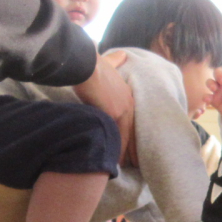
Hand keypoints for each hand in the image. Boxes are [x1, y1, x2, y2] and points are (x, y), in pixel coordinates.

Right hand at [73, 51, 136, 165]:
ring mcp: (124, 109)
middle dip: (134, 149)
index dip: (134, 137)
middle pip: (135, 133)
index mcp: (128, 96)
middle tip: (134, 165)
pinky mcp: (116, 113)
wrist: (86, 64)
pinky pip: (118, 136)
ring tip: (124, 167)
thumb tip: (122, 54)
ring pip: (128, 137)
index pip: (134, 122)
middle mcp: (130, 104)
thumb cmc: (92, 65)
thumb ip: (116, 62)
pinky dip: (116, 150)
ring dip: (125, 153)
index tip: (134, 150)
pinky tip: (114, 162)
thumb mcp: (109, 63)